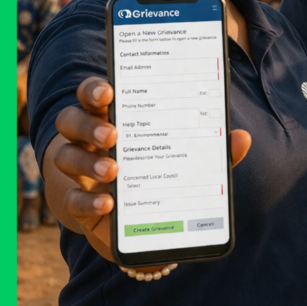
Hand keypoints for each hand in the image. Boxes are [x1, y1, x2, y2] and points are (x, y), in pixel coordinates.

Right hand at [52, 76, 251, 266]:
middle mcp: (88, 139)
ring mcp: (79, 170)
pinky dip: (88, 201)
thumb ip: (211, 150)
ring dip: (87, 162)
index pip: (94, 94)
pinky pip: (72, 200)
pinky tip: (108, 203)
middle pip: (71, 120)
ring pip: (64, 157)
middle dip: (88, 124)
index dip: (94, 89)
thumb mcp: (187, 158)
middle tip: (112, 134)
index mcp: (115, 116)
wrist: (137, 216)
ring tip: (113, 171)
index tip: (108, 91)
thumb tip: (242, 138)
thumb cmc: (161, 170)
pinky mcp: (78, 203)